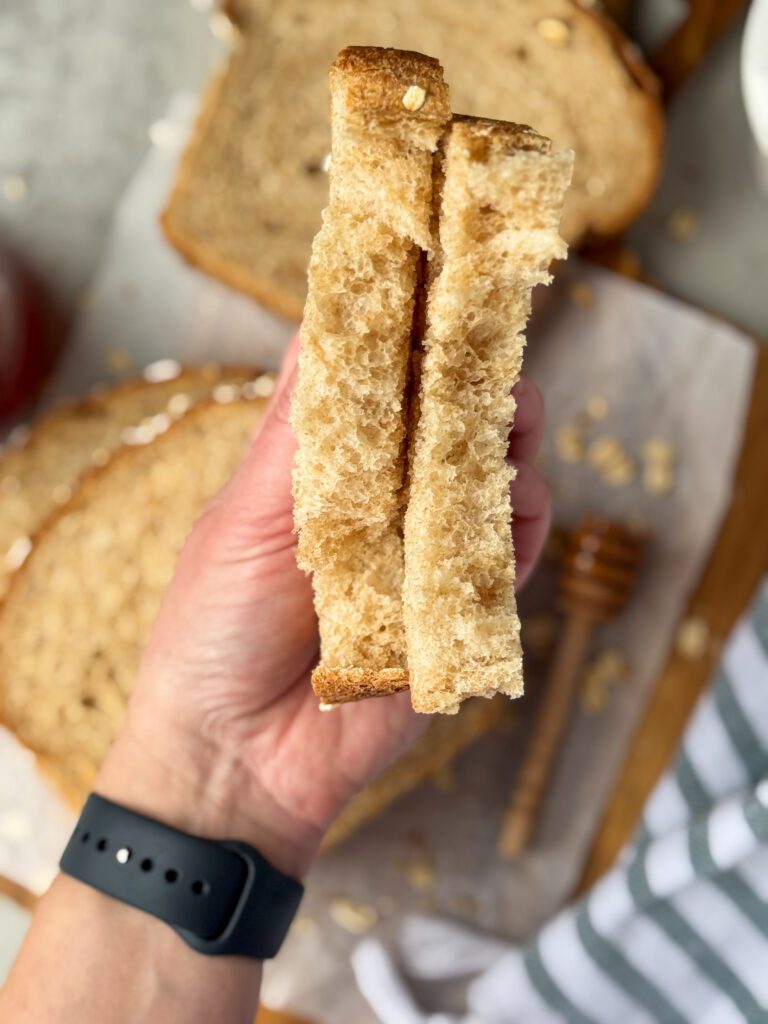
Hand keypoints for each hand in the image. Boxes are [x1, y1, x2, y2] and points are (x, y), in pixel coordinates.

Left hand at [98, 334, 549, 877]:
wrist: (234, 760)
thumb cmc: (214, 630)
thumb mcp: (246, 520)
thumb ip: (300, 435)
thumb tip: (324, 323)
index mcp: (324, 472)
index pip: (381, 389)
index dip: (414, 339)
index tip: (444, 288)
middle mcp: (381, 505)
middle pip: (448, 428)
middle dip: (479, 389)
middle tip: (493, 363)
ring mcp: (423, 557)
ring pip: (491, 483)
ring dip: (509, 450)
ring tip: (510, 430)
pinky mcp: (458, 613)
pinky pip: (508, 556)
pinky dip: (520, 524)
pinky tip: (514, 503)